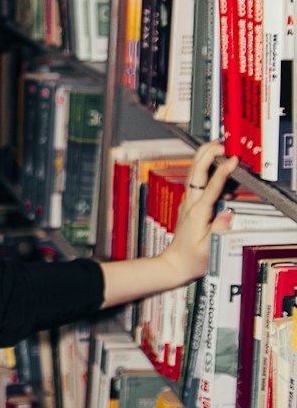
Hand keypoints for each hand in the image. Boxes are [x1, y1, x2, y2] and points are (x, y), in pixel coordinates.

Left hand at [161, 142, 237, 287]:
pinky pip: (196, 182)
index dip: (222, 172)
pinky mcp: (189, 206)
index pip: (211, 187)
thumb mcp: (209, 249)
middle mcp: (191, 204)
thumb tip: (228, 213)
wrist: (175, 264)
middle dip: (207, 154)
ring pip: (194, 174)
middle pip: (196, 172)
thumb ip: (218, 230)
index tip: (232, 160)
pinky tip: (212, 166)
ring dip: (204, 158)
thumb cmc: (193, 259)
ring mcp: (188, 203)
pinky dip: (204, 169)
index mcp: (197, 213)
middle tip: (221, 143)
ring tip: (216, 146)